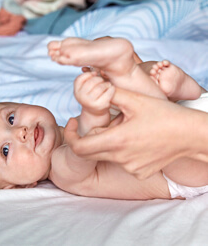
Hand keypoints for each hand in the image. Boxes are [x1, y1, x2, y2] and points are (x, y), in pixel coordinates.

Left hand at [65, 88, 198, 178]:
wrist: (190, 135)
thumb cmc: (165, 115)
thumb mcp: (135, 100)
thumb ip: (110, 94)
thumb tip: (94, 87)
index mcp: (117, 140)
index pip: (79, 148)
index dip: (69, 136)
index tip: (71, 123)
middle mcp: (121, 159)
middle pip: (90, 151)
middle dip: (90, 136)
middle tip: (103, 122)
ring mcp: (131, 168)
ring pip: (106, 155)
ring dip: (109, 142)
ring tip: (127, 128)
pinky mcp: (140, 172)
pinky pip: (121, 162)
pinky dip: (122, 151)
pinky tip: (137, 140)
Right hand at [74, 72, 114, 114]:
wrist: (95, 112)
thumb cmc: (91, 96)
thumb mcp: (85, 87)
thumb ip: (87, 77)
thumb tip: (91, 67)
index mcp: (76, 91)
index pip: (81, 78)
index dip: (89, 74)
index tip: (95, 74)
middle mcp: (81, 97)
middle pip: (92, 81)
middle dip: (99, 79)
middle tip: (102, 81)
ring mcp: (90, 102)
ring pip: (100, 86)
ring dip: (106, 84)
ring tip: (107, 85)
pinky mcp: (100, 105)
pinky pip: (108, 92)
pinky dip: (112, 89)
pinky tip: (111, 89)